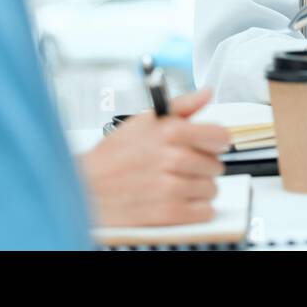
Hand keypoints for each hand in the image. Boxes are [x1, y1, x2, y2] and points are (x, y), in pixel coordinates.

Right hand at [79, 88, 230, 226]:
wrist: (86, 188)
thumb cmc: (113, 156)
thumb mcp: (145, 121)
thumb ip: (182, 106)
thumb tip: (206, 93)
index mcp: (171, 131)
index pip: (220, 136)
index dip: (216, 141)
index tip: (210, 145)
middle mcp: (173, 158)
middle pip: (216, 165)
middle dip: (203, 166)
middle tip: (182, 166)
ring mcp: (172, 187)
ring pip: (211, 189)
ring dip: (199, 189)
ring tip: (176, 183)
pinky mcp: (169, 213)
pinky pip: (205, 212)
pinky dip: (196, 209)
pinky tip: (179, 200)